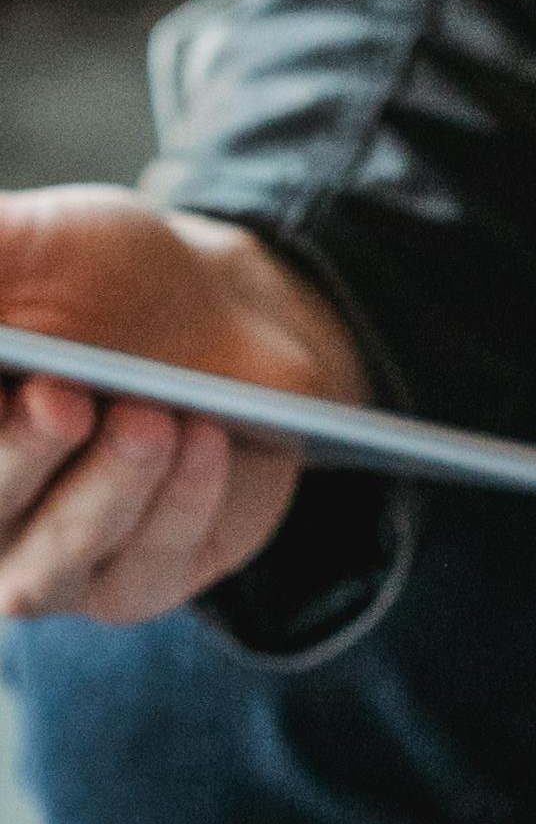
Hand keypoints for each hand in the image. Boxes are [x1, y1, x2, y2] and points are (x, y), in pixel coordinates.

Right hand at [0, 186, 368, 623]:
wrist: (226, 310)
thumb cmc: (99, 276)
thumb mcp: (25, 242)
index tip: (4, 380)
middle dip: (18, 454)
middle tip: (63, 398)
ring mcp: (48, 559)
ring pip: (58, 552)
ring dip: (107, 484)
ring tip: (149, 417)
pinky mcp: (141, 581)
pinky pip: (152, 561)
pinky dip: (179, 502)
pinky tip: (204, 439)